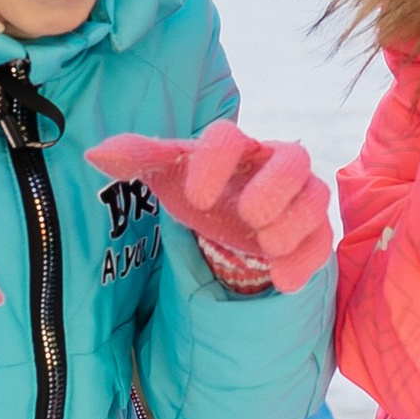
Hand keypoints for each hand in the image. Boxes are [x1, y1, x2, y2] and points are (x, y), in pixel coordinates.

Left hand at [86, 120, 333, 293]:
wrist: (231, 218)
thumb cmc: (200, 187)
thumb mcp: (168, 175)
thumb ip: (138, 160)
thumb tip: (97, 155)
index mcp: (234, 146)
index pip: (228, 137)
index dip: (214, 162)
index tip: (195, 197)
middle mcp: (273, 163)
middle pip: (293, 157)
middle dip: (274, 188)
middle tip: (248, 217)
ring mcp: (298, 196)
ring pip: (316, 197)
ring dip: (295, 223)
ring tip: (265, 248)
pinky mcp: (311, 230)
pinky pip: (322, 240)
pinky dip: (306, 261)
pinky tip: (281, 281)